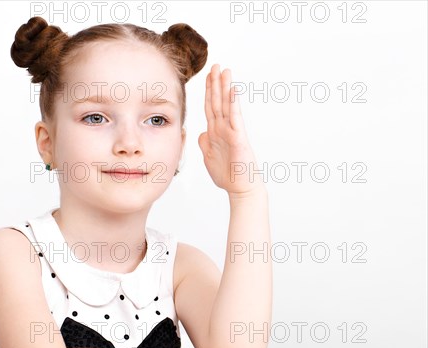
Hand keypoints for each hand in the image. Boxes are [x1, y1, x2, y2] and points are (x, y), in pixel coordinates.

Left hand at [198, 64, 264, 195]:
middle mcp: (223, 128)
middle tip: (216, 65)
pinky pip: (235, 118)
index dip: (208, 91)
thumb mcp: (209, 156)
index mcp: (215, 131)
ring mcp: (231, 132)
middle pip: (217, 101)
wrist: (240, 188)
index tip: (207, 75)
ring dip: (225, 87)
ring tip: (225, 71)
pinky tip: (233, 90)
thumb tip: (201, 132)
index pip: (210, 106)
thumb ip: (204, 142)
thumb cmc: (227, 174)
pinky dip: (233, 104)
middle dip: (216, 83)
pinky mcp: (238, 138)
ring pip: (226, 106)